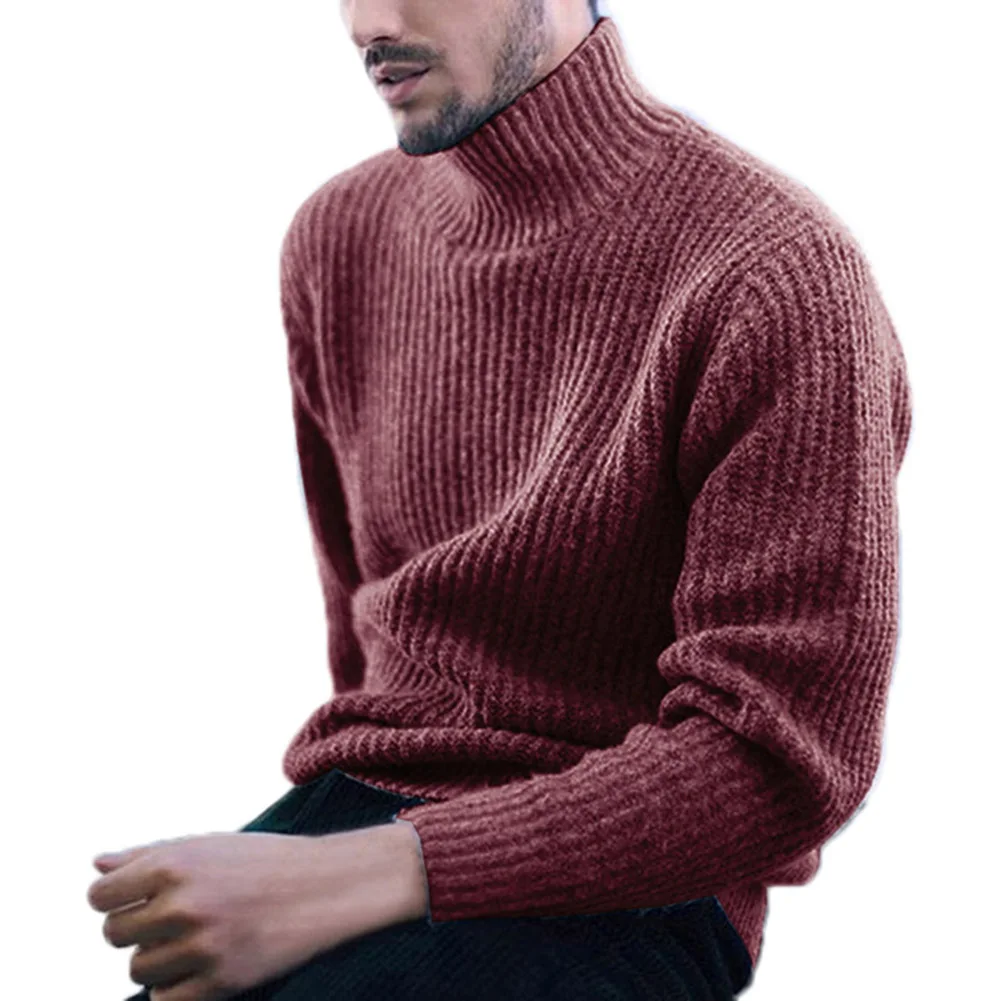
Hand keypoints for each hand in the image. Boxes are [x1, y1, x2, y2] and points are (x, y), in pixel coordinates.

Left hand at [87, 824, 424, 1000]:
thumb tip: (97, 864)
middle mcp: (182, 904)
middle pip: (114, 935)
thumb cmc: (265, 861)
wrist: (328, 886)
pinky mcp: (220, 983)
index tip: (138, 899)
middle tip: (175, 918)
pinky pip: (165, 1000)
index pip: (100, 897)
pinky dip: (175, 988)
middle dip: (138, 928)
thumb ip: (147, 854)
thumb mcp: (207, 845)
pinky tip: (200, 966)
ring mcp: (201, 946)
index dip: (115, 899)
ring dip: (158, 959)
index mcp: (174, 863)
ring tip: (194, 939)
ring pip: (138, 970)